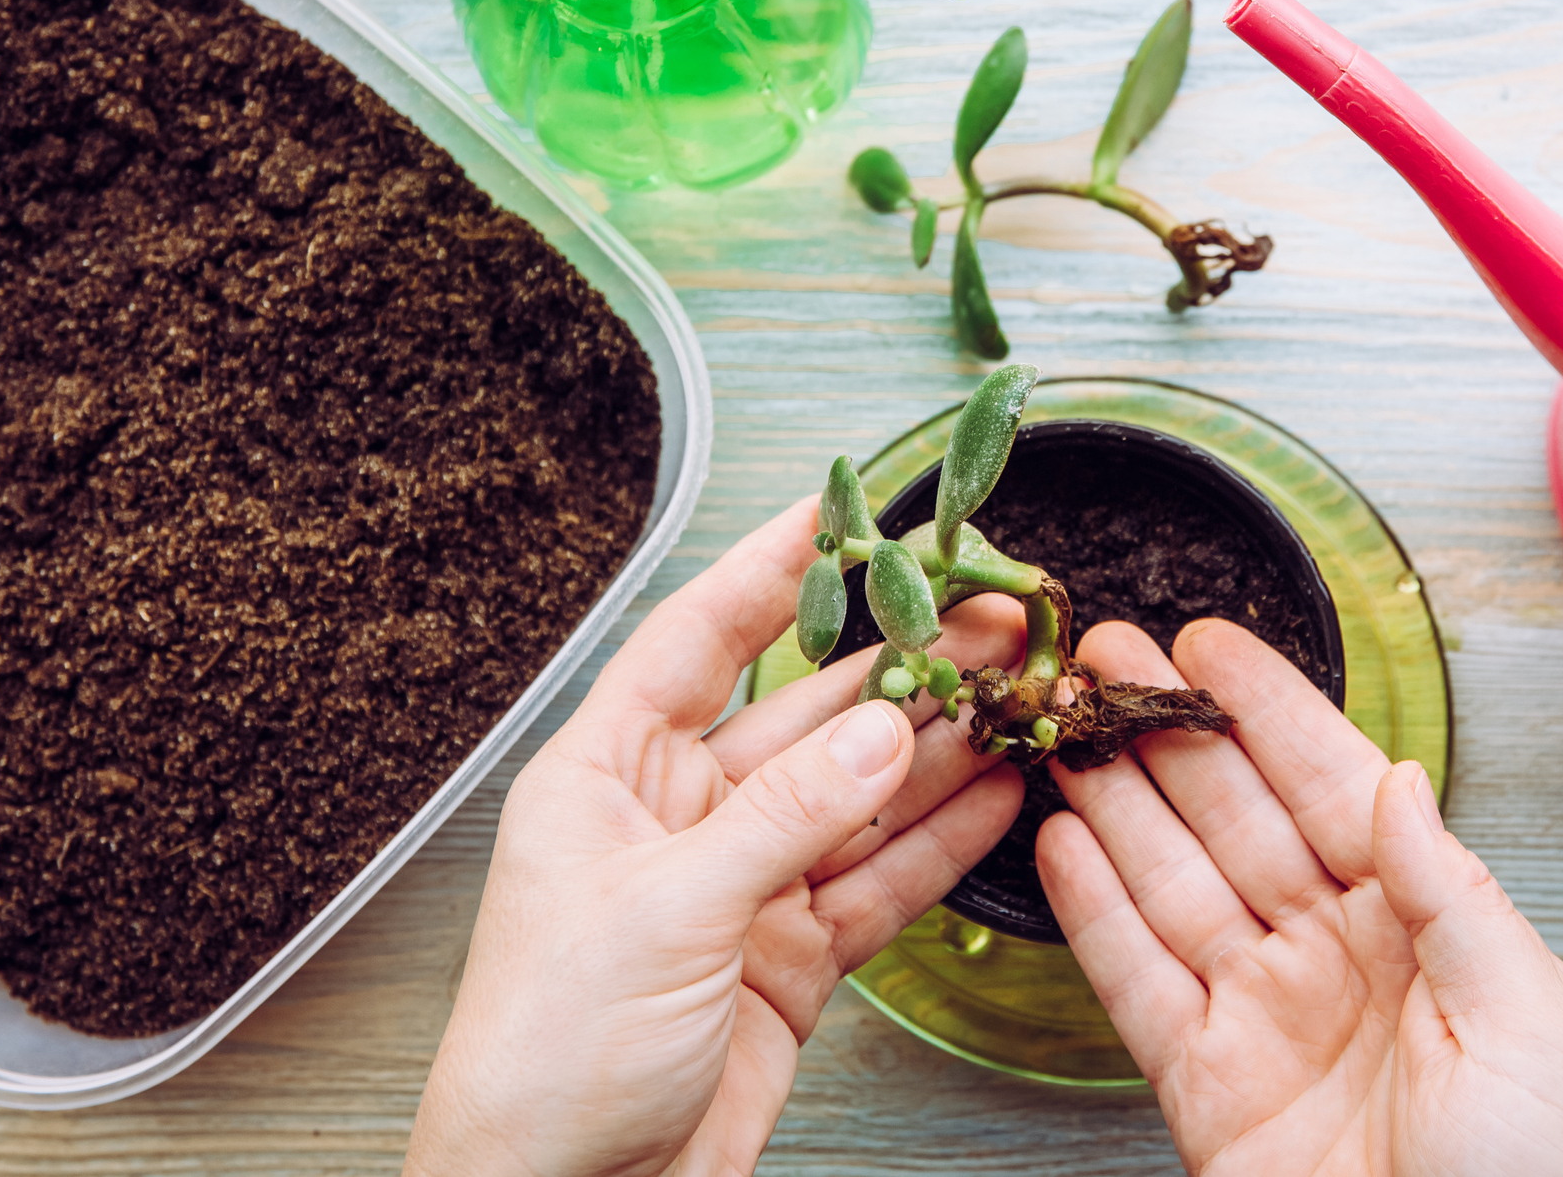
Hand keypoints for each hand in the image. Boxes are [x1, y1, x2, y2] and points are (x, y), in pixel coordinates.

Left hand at [404, 498, 1025, 1176]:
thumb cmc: (548, 1056)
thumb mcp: (668, 911)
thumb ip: (788, 815)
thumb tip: (887, 730)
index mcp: (609, 776)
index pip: (700, 640)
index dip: (772, 570)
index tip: (842, 508)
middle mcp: (680, 818)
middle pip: (806, 715)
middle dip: (898, 665)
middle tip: (986, 616)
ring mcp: (744, 887)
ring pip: (858, 795)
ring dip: (937, 748)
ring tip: (1015, 692)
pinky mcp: (792, 956)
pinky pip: (880, 880)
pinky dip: (941, 842)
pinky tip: (998, 793)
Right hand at [1037, 619, 1562, 1176]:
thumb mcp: (1533, 1022)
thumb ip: (1455, 893)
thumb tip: (1401, 782)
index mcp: (1428, 928)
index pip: (1334, 788)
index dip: (1269, 713)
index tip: (1210, 645)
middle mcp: (1338, 956)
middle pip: (1236, 818)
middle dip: (1170, 731)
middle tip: (1105, 656)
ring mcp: (1266, 1016)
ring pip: (1174, 883)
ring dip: (1116, 800)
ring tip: (1066, 726)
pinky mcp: (1205, 1086)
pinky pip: (1138, 981)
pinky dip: (1094, 913)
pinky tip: (1061, 843)